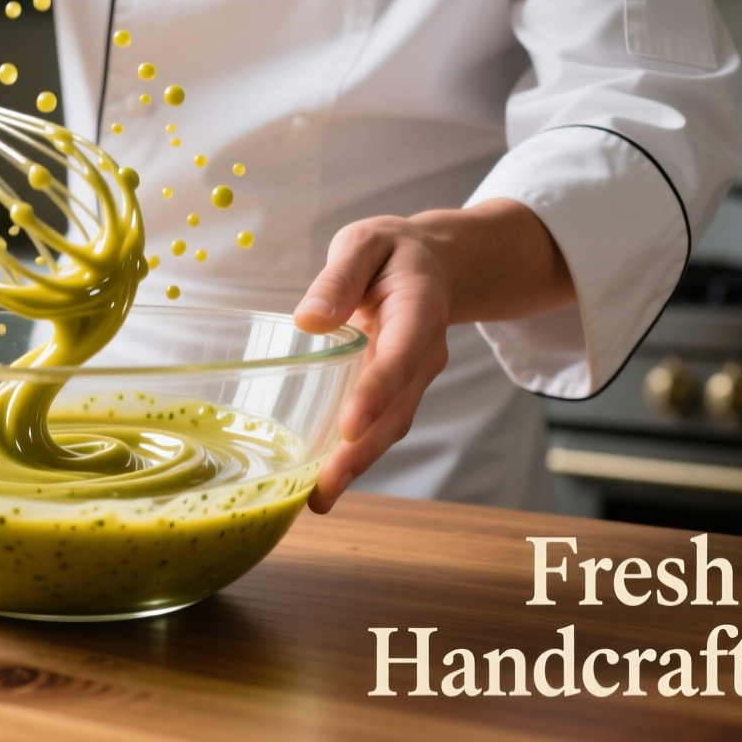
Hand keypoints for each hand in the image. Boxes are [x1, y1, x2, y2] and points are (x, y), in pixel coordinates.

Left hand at [293, 199, 574, 513]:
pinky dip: (355, 458)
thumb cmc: (391, 252)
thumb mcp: (365, 242)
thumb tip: (308, 319)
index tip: (349, 426)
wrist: (433, 263)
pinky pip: (381, 428)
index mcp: (419, 311)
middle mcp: (423, 353)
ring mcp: (414, 379)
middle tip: (326, 487)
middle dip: (363, 451)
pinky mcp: (398, 393)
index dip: (376, 393)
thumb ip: (340, 275)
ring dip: (358, 465)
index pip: (400, 357)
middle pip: (397, 409)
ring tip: (318, 499)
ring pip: (391, 427)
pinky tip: (322, 485)